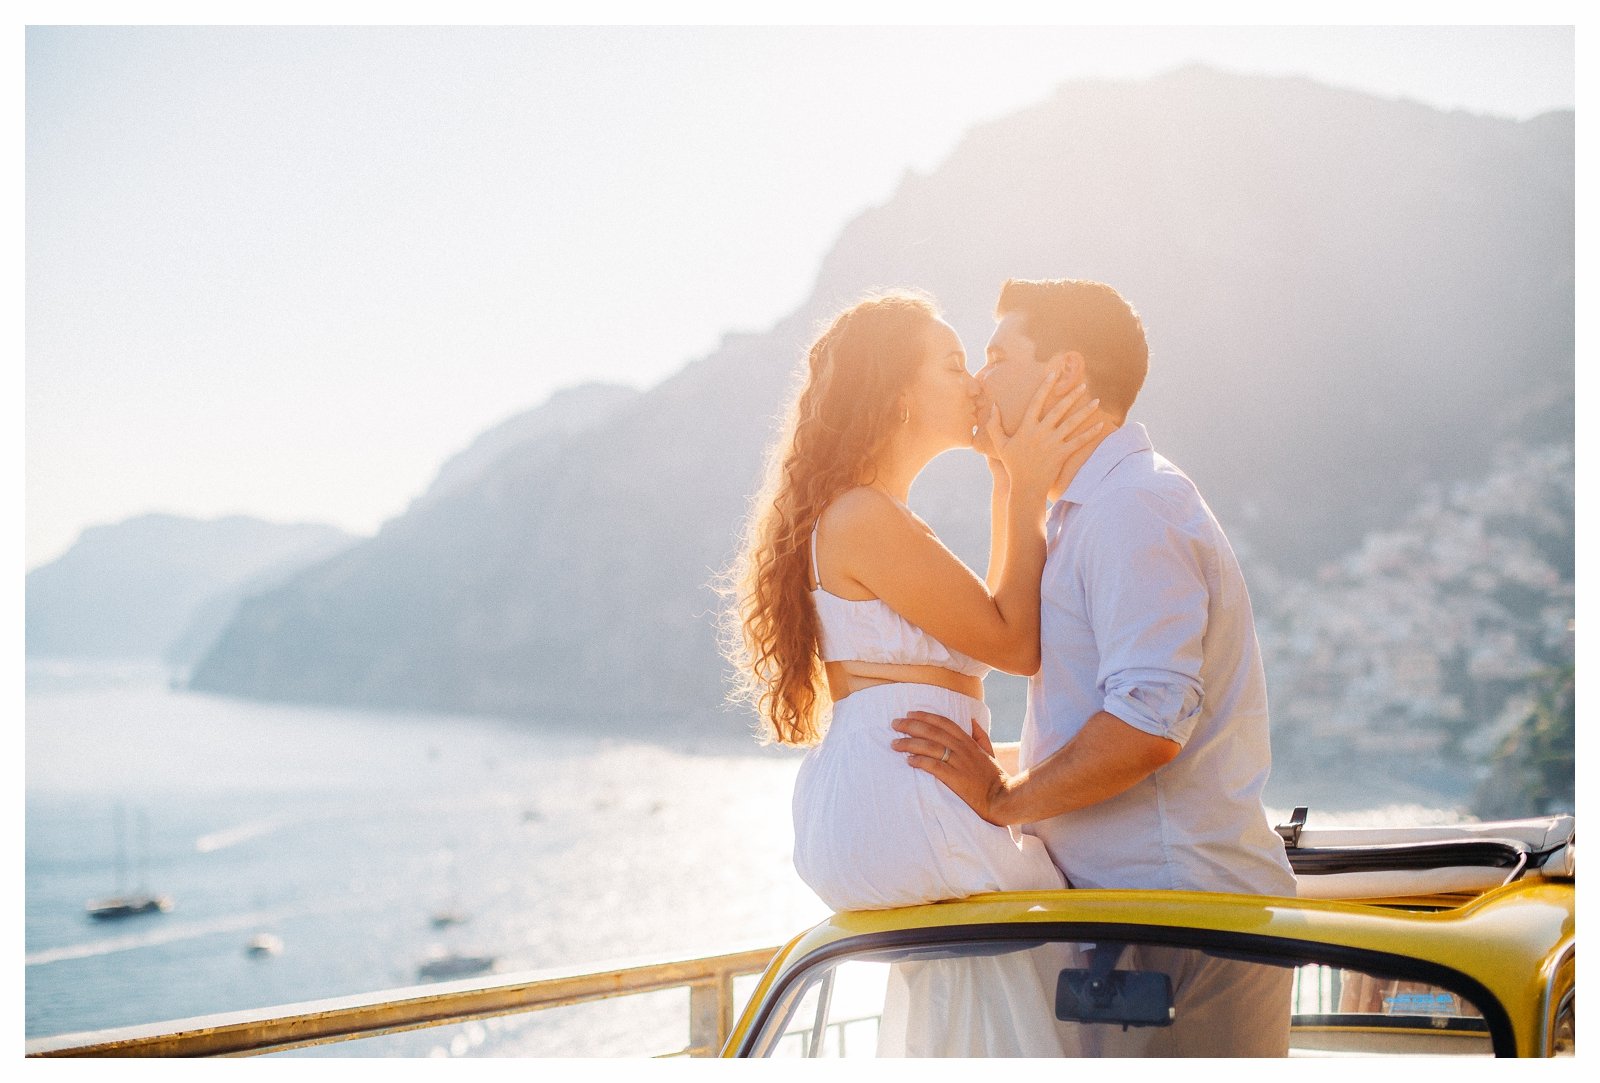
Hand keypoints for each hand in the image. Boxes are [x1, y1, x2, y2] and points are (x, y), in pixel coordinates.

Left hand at [891, 711, 1011, 825]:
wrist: (1002, 799)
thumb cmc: (994, 777)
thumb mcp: (989, 752)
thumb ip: (980, 735)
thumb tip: (972, 720)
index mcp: (969, 741)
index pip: (944, 722)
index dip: (925, 716)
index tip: (909, 713)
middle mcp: (962, 749)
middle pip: (932, 731)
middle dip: (911, 725)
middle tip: (894, 723)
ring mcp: (959, 763)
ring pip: (930, 747)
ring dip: (909, 743)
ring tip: (894, 743)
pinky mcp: (955, 779)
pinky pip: (934, 766)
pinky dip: (920, 761)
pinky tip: (908, 761)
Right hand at [984, 374, 1102, 498]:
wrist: (1025, 487)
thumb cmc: (1013, 465)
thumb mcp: (1000, 444)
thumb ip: (994, 424)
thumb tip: (993, 406)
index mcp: (1026, 427)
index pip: (1036, 402)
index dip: (1045, 386)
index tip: (1053, 373)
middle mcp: (1040, 433)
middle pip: (1059, 410)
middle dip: (1072, 395)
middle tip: (1083, 384)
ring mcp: (1052, 443)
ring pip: (1072, 423)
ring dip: (1085, 411)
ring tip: (1096, 401)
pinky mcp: (1062, 454)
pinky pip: (1079, 441)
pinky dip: (1090, 433)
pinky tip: (1100, 425)